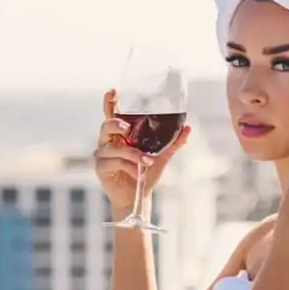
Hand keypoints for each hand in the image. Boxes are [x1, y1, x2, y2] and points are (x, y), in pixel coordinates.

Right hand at [94, 89, 191, 212]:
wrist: (138, 197)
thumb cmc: (145, 174)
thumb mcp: (162, 157)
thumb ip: (173, 143)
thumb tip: (188, 128)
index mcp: (120, 134)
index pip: (111, 114)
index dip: (109, 102)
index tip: (113, 92)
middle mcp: (108, 141)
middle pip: (106, 125)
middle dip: (116, 124)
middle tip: (128, 128)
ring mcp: (102, 154)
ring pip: (114, 147)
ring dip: (132, 153)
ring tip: (147, 161)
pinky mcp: (101, 168)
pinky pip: (114, 162)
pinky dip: (129, 166)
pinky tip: (137, 173)